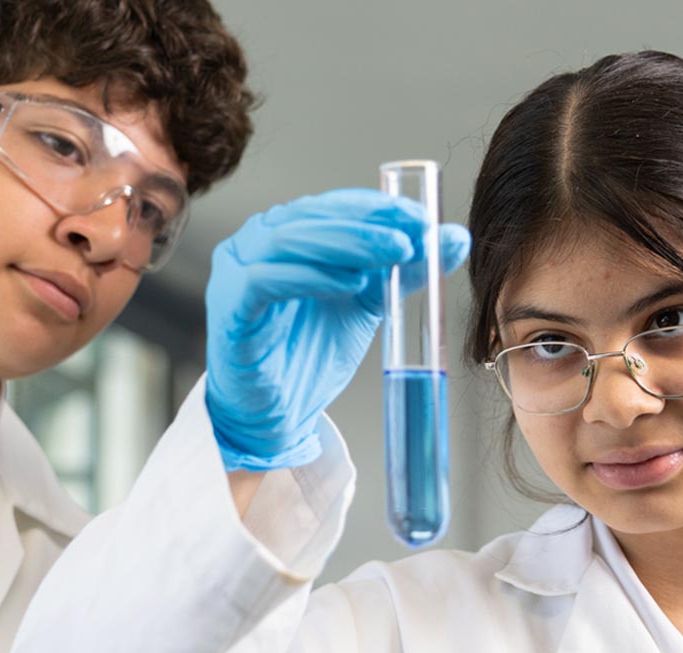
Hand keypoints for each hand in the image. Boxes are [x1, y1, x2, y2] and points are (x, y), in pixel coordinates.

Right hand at [204, 188, 470, 471]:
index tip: (422, 218)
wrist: (276, 416)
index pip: (332, 205)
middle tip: (412, 236)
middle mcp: (255, 243)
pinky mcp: (228, 308)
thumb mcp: (367, 303)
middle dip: (367, 223)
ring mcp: (235, 272)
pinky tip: (349, 284)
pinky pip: (264, 280)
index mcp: (285, 232)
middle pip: (310, 215)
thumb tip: (454, 238)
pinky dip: (310, 277)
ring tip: (392, 255)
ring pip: (289, 239)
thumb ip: (404, 270)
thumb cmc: (308, 354)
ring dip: (346, 243)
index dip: (377, 207)